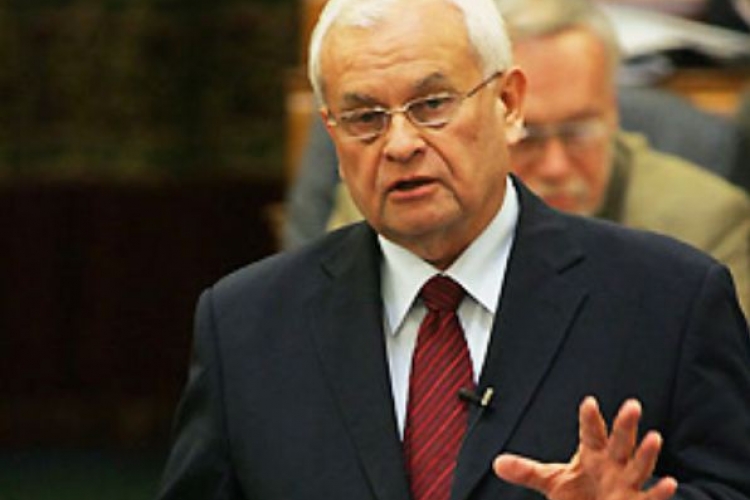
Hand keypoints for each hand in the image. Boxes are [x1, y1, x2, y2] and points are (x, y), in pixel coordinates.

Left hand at [493, 397, 677, 499]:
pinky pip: (651, 497)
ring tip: (654, 437)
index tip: (588, 402)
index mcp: (593, 454)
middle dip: (626, 425)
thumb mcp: (552, 481)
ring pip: (640, 465)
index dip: (590, 418)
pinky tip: (671, 482)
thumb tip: (497, 463)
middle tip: (632, 404)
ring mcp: (627, 483)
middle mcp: (613, 464)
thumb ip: (527, 471)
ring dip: (647, 452)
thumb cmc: (580, 494)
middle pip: (620, 441)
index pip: (591, 432)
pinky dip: (660, 491)